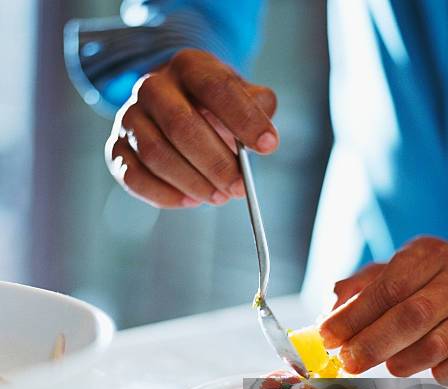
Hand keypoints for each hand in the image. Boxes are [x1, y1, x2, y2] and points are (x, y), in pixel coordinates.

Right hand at [105, 49, 277, 207]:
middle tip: (240, 187)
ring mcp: (129, 117)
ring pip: (156, 154)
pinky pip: (134, 177)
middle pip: (181, 125)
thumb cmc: (213, 107)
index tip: (268, 145)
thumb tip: (264, 137)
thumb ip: (258, 108)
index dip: (243, 118)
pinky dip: (164, 194)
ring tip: (219, 196)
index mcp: (188, 66)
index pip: (216, 87)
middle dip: (216, 162)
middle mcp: (152, 86)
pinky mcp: (116, 148)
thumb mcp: (241, 96)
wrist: (174, 104)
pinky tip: (190, 200)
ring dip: (192, 182)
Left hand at [320, 237, 447, 384]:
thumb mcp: (399, 269)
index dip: (353, 316)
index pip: (387, 288)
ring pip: (438, 342)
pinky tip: (431, 374)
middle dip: (372, 343)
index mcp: (427, 257)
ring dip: (405, 360)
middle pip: (411, 315)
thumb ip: (360, 286)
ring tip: (388, 368)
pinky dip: (447, 373)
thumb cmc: (433, 282)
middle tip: (348, 362)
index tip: (328, 336)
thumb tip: (329, 308)